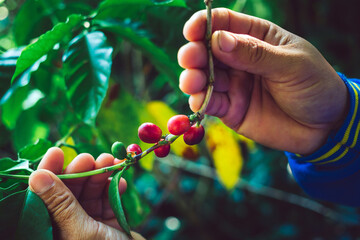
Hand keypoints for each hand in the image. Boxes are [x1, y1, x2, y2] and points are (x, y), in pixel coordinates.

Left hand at [29, 147, 144, 239]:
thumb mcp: (79, 228)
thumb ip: (60, 203)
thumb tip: (37, 175)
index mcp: (52, 232)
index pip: (42, 197)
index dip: (48, 172)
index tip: (56, 152)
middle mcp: (66, 226)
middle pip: (68, 191)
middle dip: (80, 171)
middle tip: (91, 158)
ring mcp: (87, 223)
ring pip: (88, 192)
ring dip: (100, 175)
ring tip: (111, 163)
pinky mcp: (106, 222)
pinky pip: (106, 200)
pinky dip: (114, 189)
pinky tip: (121, 182)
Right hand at [178, 8, 348, 154]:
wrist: (325, 127)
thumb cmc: (315, 86)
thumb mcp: (291, 64)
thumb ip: (255, 54)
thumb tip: (218, 40)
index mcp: (256, 37)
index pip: (225, 23)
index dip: (205, 24)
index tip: (192, 32)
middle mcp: (239, 60)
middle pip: (207, 50)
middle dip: (194, 53)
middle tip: (190, 59)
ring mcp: (233, 84)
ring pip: (203, 77)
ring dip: (192, 79)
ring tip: (191, 82)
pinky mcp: (230, 109)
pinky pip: (210, 103)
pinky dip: (200, 101)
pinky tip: (198, 100)